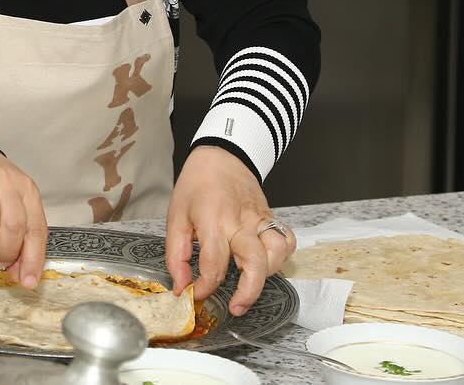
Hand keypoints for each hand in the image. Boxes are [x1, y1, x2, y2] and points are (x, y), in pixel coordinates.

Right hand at [0, 148, 47, 287]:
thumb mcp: (15, 203)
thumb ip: (22, 234)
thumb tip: (21, 273)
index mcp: (26, 189)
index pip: (36, 228)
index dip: (33, 259)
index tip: (28, 281)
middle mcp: (5, 181)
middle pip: (13, 224)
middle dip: (8, 251)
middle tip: (0, 261)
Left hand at [164, 145, 294, 314]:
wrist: (222, 156)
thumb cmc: (196, 185)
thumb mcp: (175, 216)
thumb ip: (176, 254)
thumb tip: (181, 286)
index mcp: (213, 220)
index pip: (214, 264)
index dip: (205, 287)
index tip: (196, 294)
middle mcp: (241, 222)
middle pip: (255, 263)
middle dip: (248, 292)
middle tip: (235, 308)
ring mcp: (260, 220)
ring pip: (277, 254)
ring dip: (266, 275)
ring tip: (248, 283)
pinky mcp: (271, 218)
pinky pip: (287, 241)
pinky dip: (281, 257)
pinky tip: (264, 263)